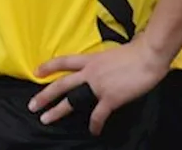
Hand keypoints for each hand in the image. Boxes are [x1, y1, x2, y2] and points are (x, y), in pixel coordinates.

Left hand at [28, 36, 169, 135]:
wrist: (149, 55)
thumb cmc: (138, 50)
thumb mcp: (116, 52)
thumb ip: (108, 60)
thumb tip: (110, 64)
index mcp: (92, 59)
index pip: (65, 61)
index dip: (49, 66)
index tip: (37, 72)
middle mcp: (91, 73)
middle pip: (62, 84)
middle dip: (45, 95)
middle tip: (32, 105)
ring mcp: (98, 86)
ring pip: (72, 101)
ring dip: (57, 111)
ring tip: (46, 119)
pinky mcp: (109, 99)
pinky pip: (97, 115)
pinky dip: (95, 125)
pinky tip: (94, 131)